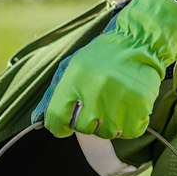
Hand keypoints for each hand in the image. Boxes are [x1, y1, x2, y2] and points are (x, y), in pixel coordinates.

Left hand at [35, 0, 176, 139]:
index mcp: (74, 79)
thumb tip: (37, 121)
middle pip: (83, 128)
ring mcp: (118, 99)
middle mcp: (94, 90)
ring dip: (110, 124)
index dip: (58, 126)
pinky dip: (129, 125)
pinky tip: (128, 107)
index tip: (64, 126)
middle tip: (97, 106)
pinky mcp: (139, 105)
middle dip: (88, 122)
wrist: (139, 42)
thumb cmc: (102, 57)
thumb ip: (53, 94)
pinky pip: (130, 132)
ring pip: (107, 133)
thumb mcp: (72, 66)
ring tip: (114, 103)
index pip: (56, 118)